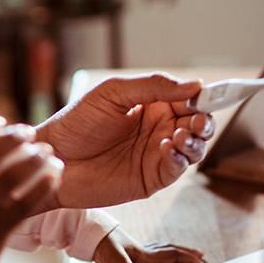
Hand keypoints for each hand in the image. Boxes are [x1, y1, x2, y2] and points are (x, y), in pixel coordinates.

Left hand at [36, 73, 212, 208]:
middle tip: (197, 120)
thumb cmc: (77, 122)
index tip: (208, 94)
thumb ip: (153, 86)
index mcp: (152, 105)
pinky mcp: (151, 178)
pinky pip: (176, 169)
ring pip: (194, 148)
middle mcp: (159, 129)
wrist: (54, 158)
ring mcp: (156, 155)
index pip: (188, 99)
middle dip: (204, 121)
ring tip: (180, 135)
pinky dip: (179, 159)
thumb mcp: (114, 93)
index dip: (201, 97)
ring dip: (196, 141)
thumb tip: (194, 84)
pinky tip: (166, 147)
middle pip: (197, 124)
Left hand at [92, 227, 206, 262]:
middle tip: (202, 258)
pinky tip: (160, 256)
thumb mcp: (116, 261)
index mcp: (145, 254)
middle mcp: (145, 251)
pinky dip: (164, 253)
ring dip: (178, 252)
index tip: (202, 262)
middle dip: (188, 254)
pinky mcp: (131, 252)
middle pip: (172, 251)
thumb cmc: (103, 243)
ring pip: (164, 250)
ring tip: (188, 255)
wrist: (89, 234)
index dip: (188, 259)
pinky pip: (154, 252)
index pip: (172, 255)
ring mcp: (139, 250)